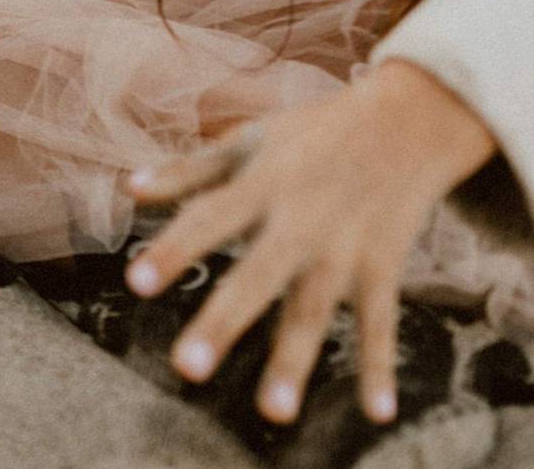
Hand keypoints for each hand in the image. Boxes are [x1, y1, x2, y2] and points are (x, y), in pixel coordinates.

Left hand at [123, 61, 495, 425]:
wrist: (408, 123)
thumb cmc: (313, 133)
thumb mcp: (250, 139)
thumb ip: (190, 170)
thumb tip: (128, 190)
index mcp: (261, 186)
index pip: (207, 219)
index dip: (172, 249)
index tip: (135, 285)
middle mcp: (300, 222)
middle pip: (257, 278)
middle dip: (223, 322)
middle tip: (187, 369)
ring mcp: (344, 249)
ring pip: (314, 311)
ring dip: (294, 362)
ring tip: (273, 412)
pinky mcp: (384, 268)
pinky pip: (381, 324)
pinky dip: (380, 367)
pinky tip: (378, 413)